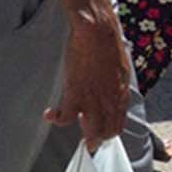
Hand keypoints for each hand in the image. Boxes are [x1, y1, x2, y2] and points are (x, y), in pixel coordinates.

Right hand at [45, 13, 131, 150]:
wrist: (98, 34)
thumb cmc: (108, 45)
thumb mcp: (120, 68)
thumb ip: (116, 83)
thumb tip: (114, 87)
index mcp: (120, 95)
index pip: (118, 124)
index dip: (109, 132)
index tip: (100, 132)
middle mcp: (110, 102)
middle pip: (106, 132)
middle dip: (96, 138)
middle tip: (85, 137)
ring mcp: (94, 100)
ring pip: (91, 132)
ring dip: (80, 134)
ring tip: (66, 122)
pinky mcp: (76, 94)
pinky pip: (65, 117)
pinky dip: (56, 119)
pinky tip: (50, 114)